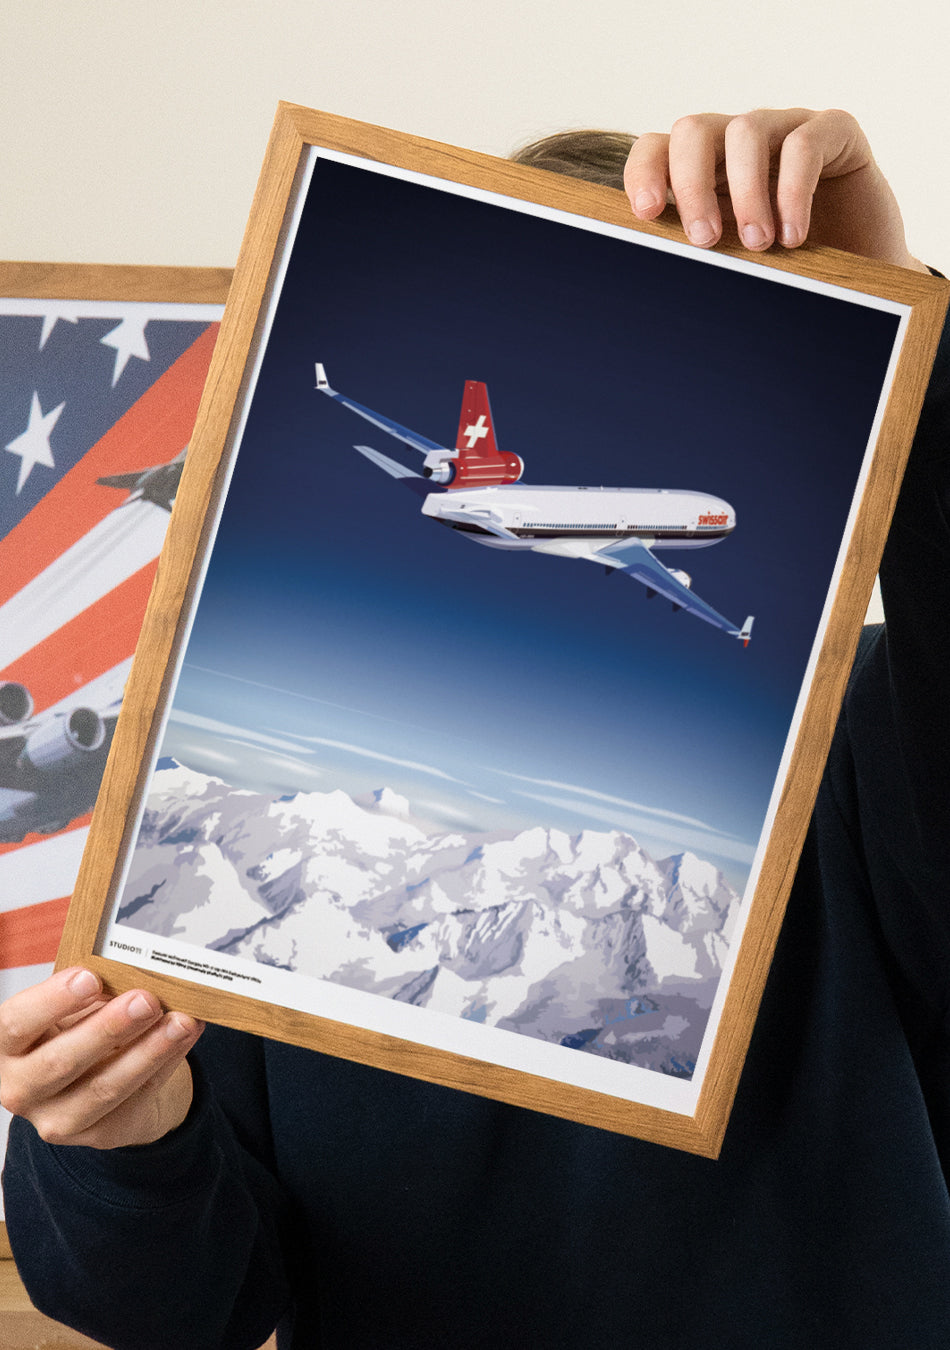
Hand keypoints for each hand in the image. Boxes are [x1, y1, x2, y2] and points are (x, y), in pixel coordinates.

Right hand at [0, 967, 203, 1148]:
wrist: (98, 1076)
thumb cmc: (78, 1027)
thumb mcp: (71, 1007)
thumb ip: (89, 991)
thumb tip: (131, 970)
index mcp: (5, 1047)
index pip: (15, 1025)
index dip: (51, 1002)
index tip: (90, 978)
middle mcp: (21, 1088)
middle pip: (61, 1062)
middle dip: (108, 1028)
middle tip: (146, 1000)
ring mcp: (57, 1118)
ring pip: (104, 1087)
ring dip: (148, 1051)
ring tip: (180, 1021)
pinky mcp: (98, 1134)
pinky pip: (137, 1097)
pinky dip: (167, 1062)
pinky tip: (186, 1036)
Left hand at [623, 108, 926, 270]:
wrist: (863, 280)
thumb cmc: (789, 274)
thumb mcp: (732, 266)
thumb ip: (698, 258)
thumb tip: (650, 285)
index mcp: (704, 169)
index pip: (657, 148)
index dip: (644, 173)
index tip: (646, 214)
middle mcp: (738, 142)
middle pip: (693, 131)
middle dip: (691, 185)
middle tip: (704, 240)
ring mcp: (785, 130)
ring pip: (746, 132)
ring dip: (746, 192)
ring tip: (758, 244)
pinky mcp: (835, 131)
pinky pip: (805, 143)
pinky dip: (794, 191)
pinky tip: (794, 236)